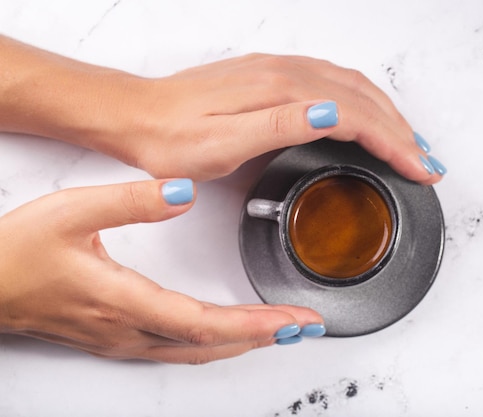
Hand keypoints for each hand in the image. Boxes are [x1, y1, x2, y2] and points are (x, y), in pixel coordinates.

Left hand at [0, 36, 445, 183]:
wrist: (136, 117)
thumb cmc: (173, 140)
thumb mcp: (223, 145)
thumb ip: (281, 127)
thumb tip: (333, 113)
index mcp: (280, 94)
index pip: (357, 117)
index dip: (395, 144)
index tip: (419, 167)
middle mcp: (285, 75)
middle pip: (364, 99)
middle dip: (403, 131)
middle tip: (426, 161)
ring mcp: (280, 72)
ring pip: (353, 87)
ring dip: (388, 114)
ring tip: (409, 141)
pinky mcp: (271, 76)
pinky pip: (333, 82)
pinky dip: (362, 101)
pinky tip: (364, 114)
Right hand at [0, 179, 323, 362]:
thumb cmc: (18, 252)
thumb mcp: (71, 210)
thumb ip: (131, 200)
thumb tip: (183, 192)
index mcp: (122, 300)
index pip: (203, 322)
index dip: (253, 325)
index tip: (292, 320)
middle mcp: (129, 330)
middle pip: (211, 345)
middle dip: (264, 337)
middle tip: (306, 325)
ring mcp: (123, 340)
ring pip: (198, 352)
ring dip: (244, 342)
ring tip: (282, 329)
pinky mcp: (118, 338)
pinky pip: (180, 349)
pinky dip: (217, 343)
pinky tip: (232, 333)